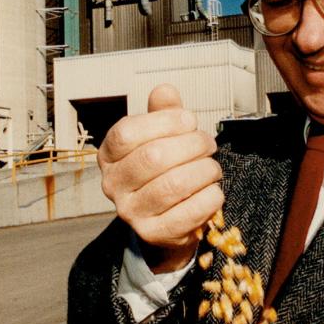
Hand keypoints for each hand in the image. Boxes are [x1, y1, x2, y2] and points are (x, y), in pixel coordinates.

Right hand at [98, 84, 222, 270]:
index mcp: (109, 155)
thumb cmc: (164, 169)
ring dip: (204, 171)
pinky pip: (189, 212)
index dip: (165, 121)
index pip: (127, 132)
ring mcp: (130, 212)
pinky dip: (210, 197)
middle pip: (153, 157)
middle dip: (192, 144)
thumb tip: (164, 90)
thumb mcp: (161, 135)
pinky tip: (213, 190)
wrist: (166, 220)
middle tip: (208, 144)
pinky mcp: (153, 233)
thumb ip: (163, 112)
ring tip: (212, 168)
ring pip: (174, 184)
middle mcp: (113, 184)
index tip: (189, 121)